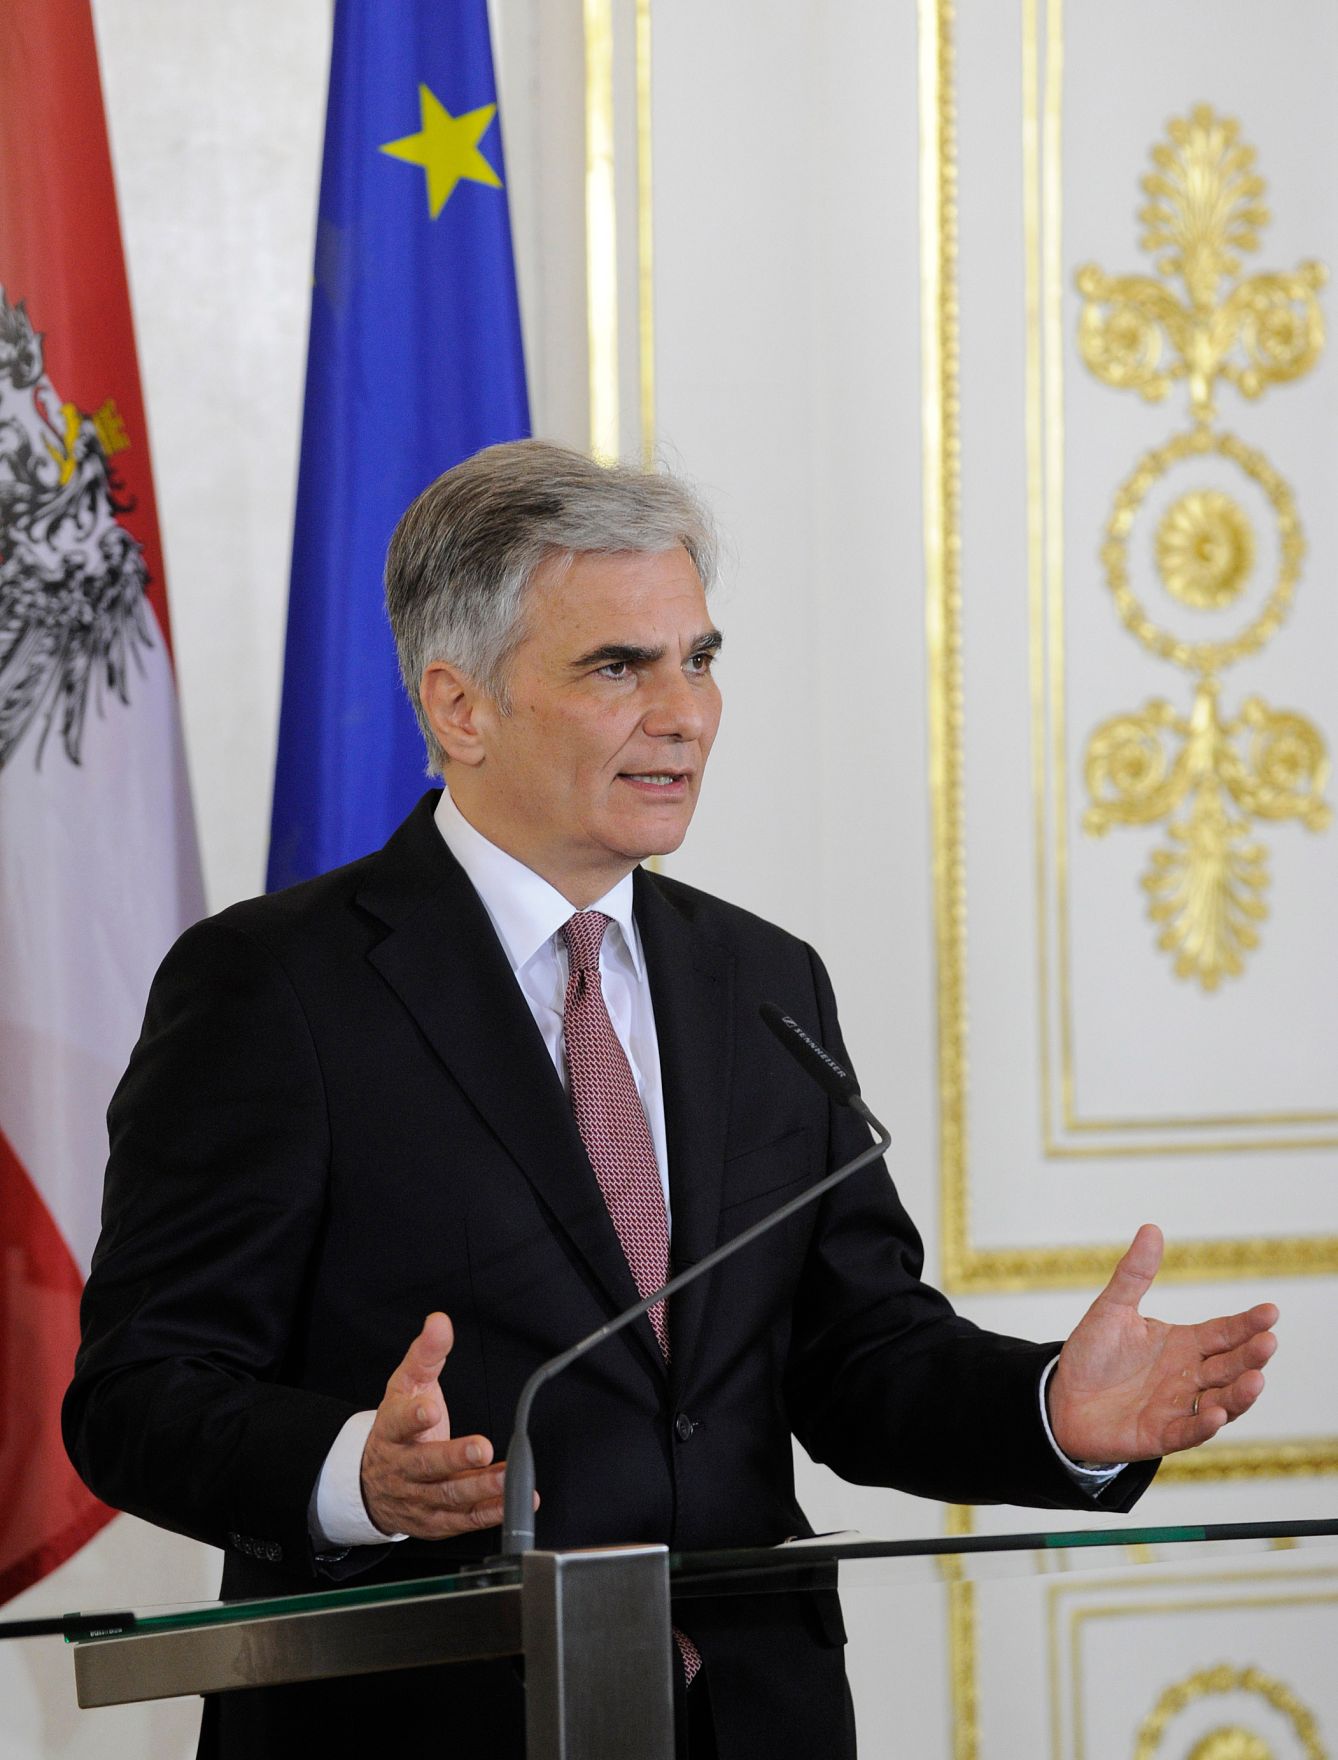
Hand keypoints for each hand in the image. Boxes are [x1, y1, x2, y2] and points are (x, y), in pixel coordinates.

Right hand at [360, 1311, 530, 1538]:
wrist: (370, 1482)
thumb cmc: (396, 1428)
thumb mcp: (406, 1386)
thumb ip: (426, 1354)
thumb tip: (439, 1321)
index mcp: (391, 1431)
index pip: (398, 1423)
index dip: (414, 1418)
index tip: (431, 1409)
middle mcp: (402, 1467)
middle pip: (426, 1465)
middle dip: (454, 1457)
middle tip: (481, 1446)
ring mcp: (417, 1498)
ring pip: (447, 1496)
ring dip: (480, 1488)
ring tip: (508, 1476)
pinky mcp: (434, 1522)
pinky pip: (461, 1520)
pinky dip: (488, 1513)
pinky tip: (512, 1501)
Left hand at [1048, 1224, 1277, 1464]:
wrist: (1062, 1399)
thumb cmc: (1093, 1355)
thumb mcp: (1112, 1309)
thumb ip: (1134, 1274)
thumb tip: (1151, 1228)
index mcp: (1183, 1344)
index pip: (1223, 1332)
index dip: (1247, 1324)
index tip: (1271, 1311)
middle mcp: (1188, 1376)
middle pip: (1229, 1366)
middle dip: (1251, 1356)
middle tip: (1269, 1342)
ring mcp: (1178, 1407)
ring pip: (1220, 1401)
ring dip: (1239, 1394)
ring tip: (1256, 1379)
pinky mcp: (1160, 1435)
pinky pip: (1188, 1431)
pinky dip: (1203, 1424)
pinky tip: (1216, 1414)